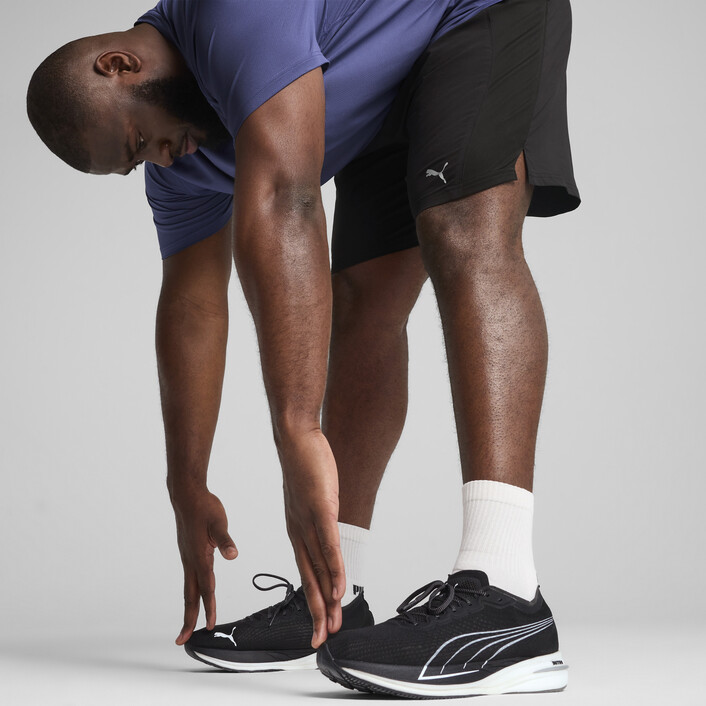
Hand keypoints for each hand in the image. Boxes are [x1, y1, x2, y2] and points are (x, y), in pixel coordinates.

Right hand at [171, 489, 237, 644]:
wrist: (187, 496)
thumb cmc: (204, 507)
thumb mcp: (218, 522)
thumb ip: (225, 540)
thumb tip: (232, 555)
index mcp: (199, 557)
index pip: (205, 588)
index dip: (208, 608)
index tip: (210, 625)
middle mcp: (191, 561)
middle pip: (189, 595)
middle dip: (188, 618)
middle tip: (183, 639)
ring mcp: (188, 558)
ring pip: (188, 588)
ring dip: (189, 607)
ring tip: (189, 623)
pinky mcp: (188, 553)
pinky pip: (189, 578)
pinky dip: (191, 592)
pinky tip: (196, 593)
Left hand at [281, 429, 345, 648]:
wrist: (296, 439)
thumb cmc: (305, 465)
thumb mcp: (313, 497)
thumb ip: (320, 516)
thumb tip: (329, 529)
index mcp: (296, 530)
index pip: (306, 571)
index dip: (312, 599)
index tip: (317, 623)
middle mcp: (299, 532)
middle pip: (310, 578)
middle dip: (316, 611)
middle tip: (321, 640)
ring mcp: (309, 522)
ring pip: (320, 568)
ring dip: (326, 599)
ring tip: (332, 625)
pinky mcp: (321, 510)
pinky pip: (328, 546)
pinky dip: (334, 571)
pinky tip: (338, 590)